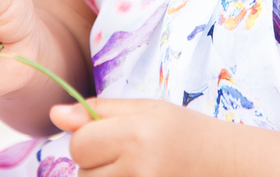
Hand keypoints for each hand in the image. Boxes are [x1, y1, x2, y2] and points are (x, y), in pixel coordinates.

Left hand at [51, 98, 227, 176]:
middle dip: (95, 161)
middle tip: (127, 153)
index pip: (79, 143)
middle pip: (81, 171)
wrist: (225, 164)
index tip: (109, 134)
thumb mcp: (146, 109)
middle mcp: (139, 169)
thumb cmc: (184, 131)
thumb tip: (54, 114)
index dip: (87, 136)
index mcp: (137, 135)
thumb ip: (100, 110)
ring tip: (134, 168)